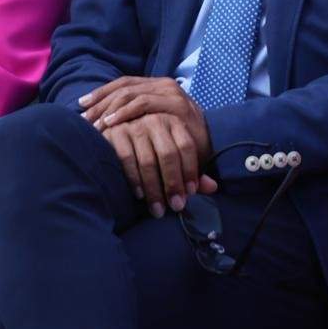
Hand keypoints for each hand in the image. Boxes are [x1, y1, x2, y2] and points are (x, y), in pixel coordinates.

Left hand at [79, 76, 205, 132]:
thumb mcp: (157, 125)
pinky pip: (143, 104)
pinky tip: (110, 123)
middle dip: (100, 103)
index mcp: (156, 86)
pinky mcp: (176, 105)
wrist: (216, 143)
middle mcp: (163, 85)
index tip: (81, 105)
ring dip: (108, 108)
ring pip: (130, 93)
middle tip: (83, 119)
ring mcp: (170, 93)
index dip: (101, 93)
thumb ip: (138, 120)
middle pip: (123, 87)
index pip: (123, 83)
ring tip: (94, 123)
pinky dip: (124, 112)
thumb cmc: (181, 138)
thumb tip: (103, 124)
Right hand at [99, 110, 214, 217]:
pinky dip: (134, 180)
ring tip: (158, 210)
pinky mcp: (115, 132)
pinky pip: (127, 160)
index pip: (186, 146)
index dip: (190, 171)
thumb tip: (214, 187)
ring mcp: (134, 124)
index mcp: (173, 120)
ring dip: (154, 189)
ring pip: (148, 161)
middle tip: (176, 206)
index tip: (191, 193)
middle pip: (168, 154)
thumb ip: (190, 170)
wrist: (113, 128)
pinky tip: (139, 195)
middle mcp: (155, 118)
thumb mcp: (171, 154)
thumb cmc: (148, 146)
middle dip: (173, 184)